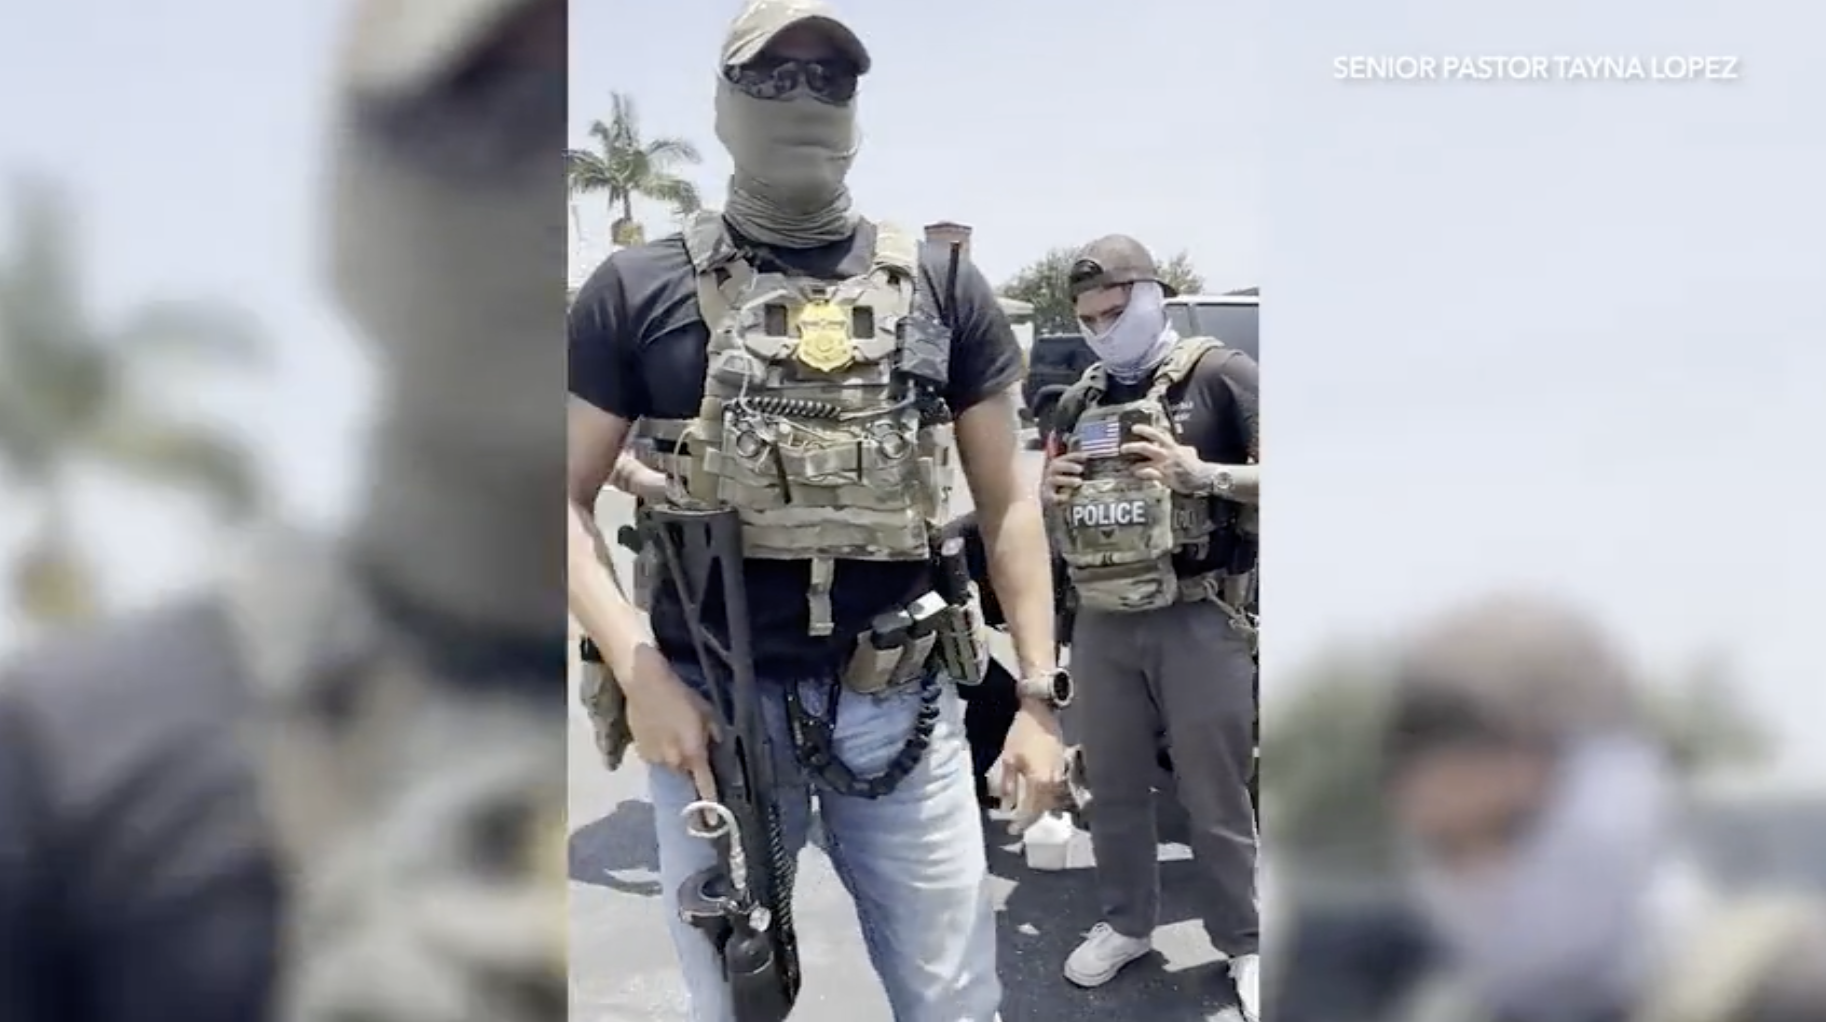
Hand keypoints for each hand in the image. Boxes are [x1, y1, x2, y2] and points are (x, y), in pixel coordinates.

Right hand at [622, 650, 721, 804]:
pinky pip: (656, 759)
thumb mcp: (707, 713)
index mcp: (694, 753)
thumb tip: (717, 748)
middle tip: (688, 744)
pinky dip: (660, 752)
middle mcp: (674, 762)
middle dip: (690, 766)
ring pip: (670, 767)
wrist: (646, 685)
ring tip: (671, 733)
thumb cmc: (681, 696)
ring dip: (674, 758)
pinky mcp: (641, 753)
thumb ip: (714, 735)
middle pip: (686, 774)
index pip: (705, 785)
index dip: (710, 805)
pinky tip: (659, 732)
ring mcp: (655, 759)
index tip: (712, 822)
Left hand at [995, 708, 1067, 833]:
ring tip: (1025, 815)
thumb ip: (1009, 784)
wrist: (1041, 713)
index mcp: (1040, 781)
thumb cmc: (1022, 734)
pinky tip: (1037, 798)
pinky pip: (1055, 790)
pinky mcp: (1063, 767)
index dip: (1021, 822)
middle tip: (1017, 825)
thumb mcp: (1009, 759)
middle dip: (1030, 819)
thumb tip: (1006, 805)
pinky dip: (1046, 797)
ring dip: (1039, 809)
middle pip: (1043, 808)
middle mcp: (1054, 781)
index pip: (1031, 810)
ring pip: (1051, 801)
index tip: (1011, 830)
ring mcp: (1061, 774)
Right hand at [1041, 451, 1084, 504]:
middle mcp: (1051, 474)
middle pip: (1056, 466)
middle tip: (1081, 469)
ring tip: (1079, 482)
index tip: (1086, 456)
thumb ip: (1078, 470)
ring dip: (1068, 480)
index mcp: (1057, 466)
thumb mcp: (1069, 475)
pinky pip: (1052, 496)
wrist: (1050, 501)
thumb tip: (1091, 461)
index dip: (1075, 456)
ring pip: (1055, 479)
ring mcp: (1048, 485)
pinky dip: (1061, 496)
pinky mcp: (1048, 498)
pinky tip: (1068, 497)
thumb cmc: (1064, 486)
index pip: (1065, 458)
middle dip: (1069, 466)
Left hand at [1122, 424, 1206, 492]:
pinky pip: (1149, 475)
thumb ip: (1183, 448)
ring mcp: (1163, 466)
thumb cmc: (1196, 465)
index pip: (1156, 434)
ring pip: (1144, 463)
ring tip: (1130, 467)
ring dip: (1135, 465)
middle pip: (1146, 447)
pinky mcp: (1164, 477)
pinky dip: (1142, 474)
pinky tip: (1137, 474)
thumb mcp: (1190, 451)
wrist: (1202, 477)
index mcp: (1171, 446)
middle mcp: (1166, 454)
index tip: (1134, 428)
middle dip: (1133, 447)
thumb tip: (1183, 447)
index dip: (1144, 430)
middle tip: (1123, 448)